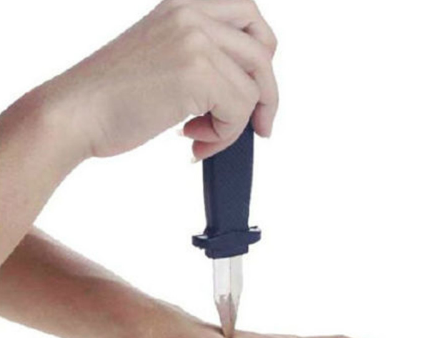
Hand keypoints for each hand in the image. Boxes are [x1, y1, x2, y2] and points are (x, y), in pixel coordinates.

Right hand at [40, 0, 277, 160]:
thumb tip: (243, 88)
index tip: (258, 91)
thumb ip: (203, 60)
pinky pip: (239, 110)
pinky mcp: (197, 72)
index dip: (262, 58)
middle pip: (262, 52)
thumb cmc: (112, 96)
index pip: (249, 19)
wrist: (76, 113)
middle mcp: (192, 14)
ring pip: (253, 89)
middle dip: (266, 97)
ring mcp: (195, 40)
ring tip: (202, 137)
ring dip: (233, 125)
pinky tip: (194, 140)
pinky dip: (223, 135)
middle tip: (259, 128)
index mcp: (184, 6)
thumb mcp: (163, 58)